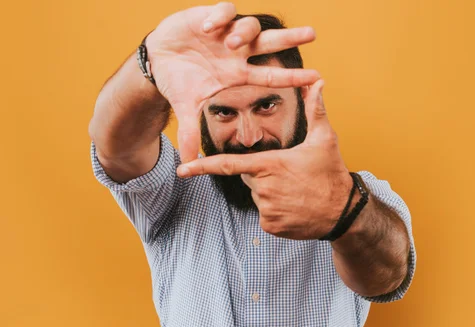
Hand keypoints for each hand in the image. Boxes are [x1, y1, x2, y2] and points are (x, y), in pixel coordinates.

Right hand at [145, 2, 319, 162]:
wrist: (159, 58)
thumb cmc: (179, 82)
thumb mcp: (187, 107)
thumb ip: (190, 133)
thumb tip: (187, 163)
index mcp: (238, 74)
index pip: (270, 76)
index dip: (292, 77)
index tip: (315, 78)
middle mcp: (237, 53)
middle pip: (270, 43)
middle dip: (290, 38)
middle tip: (312, 34)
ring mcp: (226, 33)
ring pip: (249, 25)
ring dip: (244, 33)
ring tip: (231, 41)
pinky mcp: (210, 16)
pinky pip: (224, 11)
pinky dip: (219, 17)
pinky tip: (209, 28)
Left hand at [176, 79, 352, 239]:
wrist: (343, 213)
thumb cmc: (332, 174)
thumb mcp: (325, 140)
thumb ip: (316, 110)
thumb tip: (318, 83)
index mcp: (270, 164)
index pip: (228, 164)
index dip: (202, 167)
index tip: (182, 170)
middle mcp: (264, 188)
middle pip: (248, 177)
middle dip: (261, 173)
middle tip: (287, 174)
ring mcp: (266, 209)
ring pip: (257, 195)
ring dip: (269, 192)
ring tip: (294, 191)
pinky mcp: (270, 225)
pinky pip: (264, 214)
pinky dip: (275, 210)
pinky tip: (294, 206)